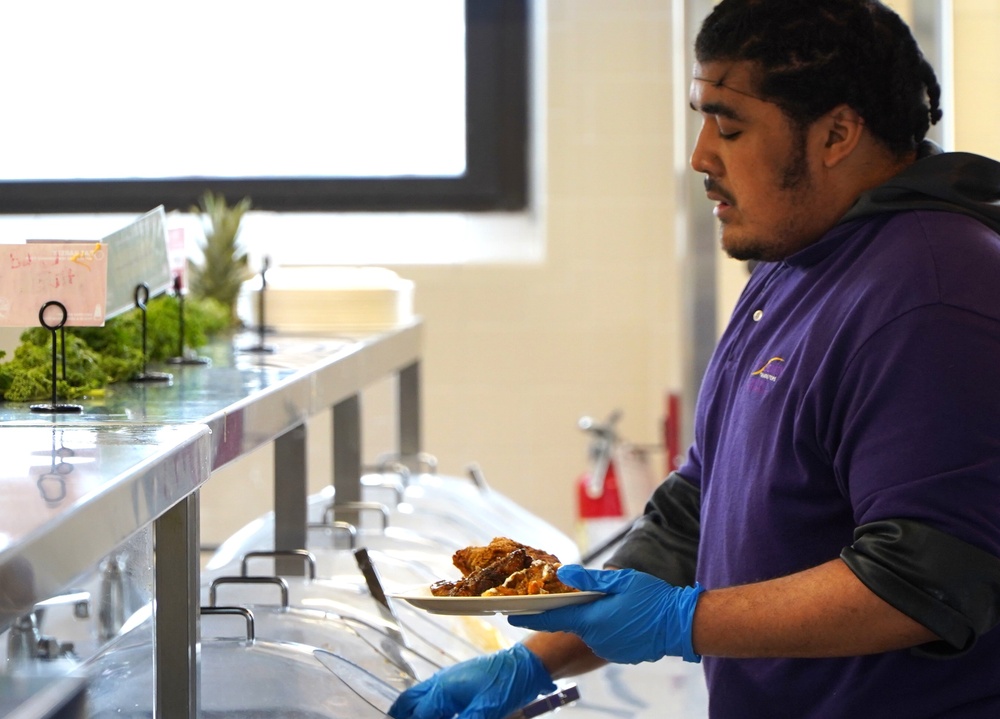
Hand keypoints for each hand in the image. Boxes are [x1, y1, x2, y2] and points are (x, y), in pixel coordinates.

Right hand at [388, 642, 555, 718]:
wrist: (524, 663)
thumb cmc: (508, 684)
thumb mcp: (488, 709)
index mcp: (444, 689)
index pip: (418, 715)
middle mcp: (440, 683)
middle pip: (409, 703)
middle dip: (403, 715)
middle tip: (397, 718)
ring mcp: (447, 681)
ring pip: (418, 697)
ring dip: (412, 711)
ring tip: (404, 716)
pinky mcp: (456, 682)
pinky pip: (430, 694)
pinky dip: (424, 705)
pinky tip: (430, 712)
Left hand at [508, 565, 704, 663]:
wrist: (681, 625)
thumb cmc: (652, 599)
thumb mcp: (620, 581)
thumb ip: (589, 580)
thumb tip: (563, 573)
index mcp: (592, 619)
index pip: (553, 618)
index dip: (531, 615)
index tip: (512, 614)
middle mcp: (596, 638)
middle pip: (573, 622)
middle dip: (570, 610)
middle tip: (573, 594)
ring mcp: (608, 649)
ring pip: (589, 630)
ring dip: (592, 618)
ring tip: (610, 604)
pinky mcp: (619, 654)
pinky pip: (604, 638)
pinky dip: (606, 627)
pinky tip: (620, 616)